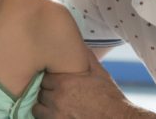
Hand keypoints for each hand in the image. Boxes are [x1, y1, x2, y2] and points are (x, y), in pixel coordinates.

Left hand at [33, 50, 155, 118]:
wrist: (117, 118)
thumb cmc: (110, 97)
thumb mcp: (99, 73)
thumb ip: (86, 57)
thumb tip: (79, 44)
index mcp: (65, 82)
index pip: (44, 77)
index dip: (51, 79)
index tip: (57, 81)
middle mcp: (58, 99)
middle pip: (41, 92)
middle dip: (48, 92)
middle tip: (58, 93)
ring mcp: (56, 115)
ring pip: (38, 108)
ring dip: (45, 106)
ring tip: (56, 105)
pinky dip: (48, 117)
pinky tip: (59, 113)